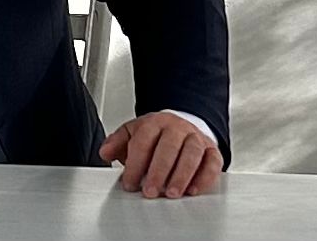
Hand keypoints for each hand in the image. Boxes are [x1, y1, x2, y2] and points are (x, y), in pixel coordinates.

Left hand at [99, 112, 222, 197]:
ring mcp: (196, 137)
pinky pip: (212, 162)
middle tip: (150, 191)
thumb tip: (104, 152)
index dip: (135, 164)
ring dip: (181, 176)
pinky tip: (193, 190)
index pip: (143, 142)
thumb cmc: (155, 135)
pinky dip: (204, 177)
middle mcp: (176, 127)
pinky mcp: (212, 149)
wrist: (180, 126)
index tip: (129, 183)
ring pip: (191, 154)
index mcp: (154, 122)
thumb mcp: (132, 133)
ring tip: (171, 193)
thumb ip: (117, 143)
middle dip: (158, 172)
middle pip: (168, 147)